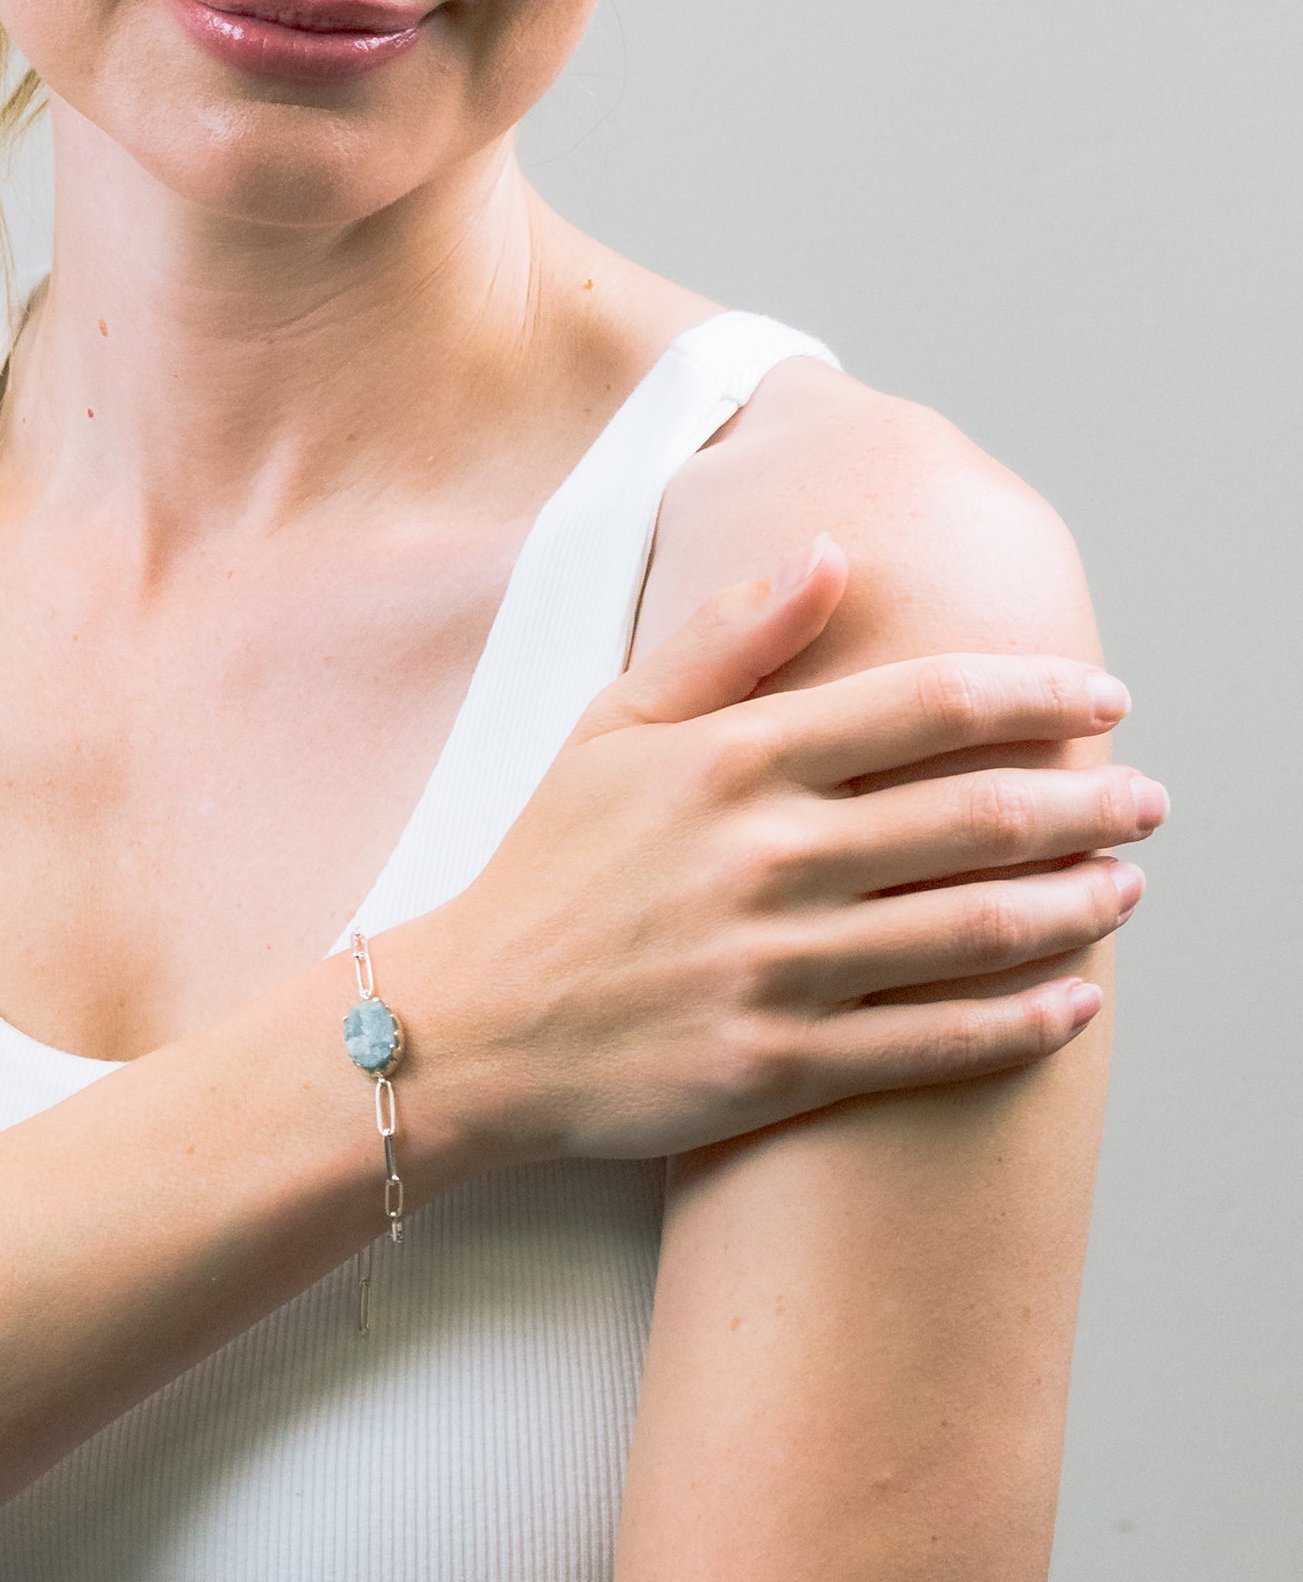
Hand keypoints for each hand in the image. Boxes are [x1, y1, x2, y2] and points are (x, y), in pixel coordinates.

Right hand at [401, 535, 1162, 1164]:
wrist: (469, 1023)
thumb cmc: (545, 866)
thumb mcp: (611, 726)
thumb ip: (724, 636)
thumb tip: (828, 552)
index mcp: (730, 760)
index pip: (926, 705)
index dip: (1036, 693)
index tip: (1103, 696)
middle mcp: (765, 857)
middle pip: (977, 815)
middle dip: (1089, 802)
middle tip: (1149, 800)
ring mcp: (774, 966)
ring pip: (974, 929)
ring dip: (1076, 906)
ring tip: (1126, 890)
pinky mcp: (777, 1066)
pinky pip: (933, 1042)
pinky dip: (1023, 1021)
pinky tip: (1073, 1002)